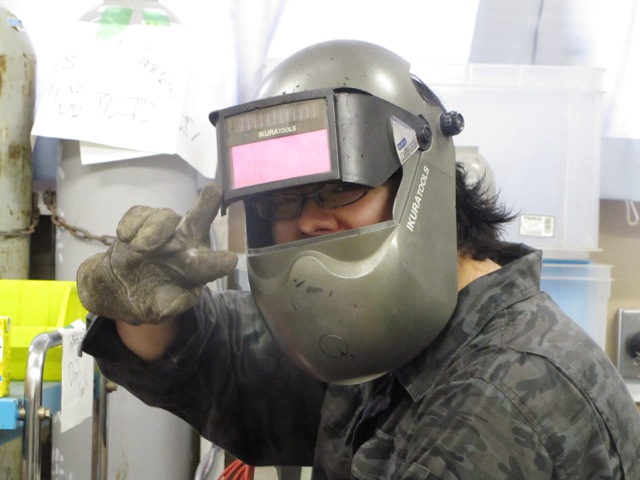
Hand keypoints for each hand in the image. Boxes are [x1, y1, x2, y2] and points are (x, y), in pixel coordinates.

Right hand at [77, 183, 237, 324]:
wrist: (115, 288)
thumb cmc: (146, 300)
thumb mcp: (154, 310)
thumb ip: (164, 307)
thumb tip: (173, 304)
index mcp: (193, 271)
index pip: (208, 266)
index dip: (218, 262)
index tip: (230, 260)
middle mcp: (183, 246)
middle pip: (198, 222)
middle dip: (206, 206)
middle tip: (214, 190)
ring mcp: (163, 232)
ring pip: (165, 217)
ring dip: (153, 230)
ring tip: (139, 249)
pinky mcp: (141, 222)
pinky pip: (139, 213)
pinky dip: (131, 224)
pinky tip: (124, 238)